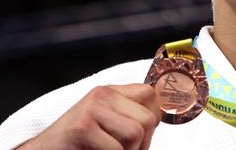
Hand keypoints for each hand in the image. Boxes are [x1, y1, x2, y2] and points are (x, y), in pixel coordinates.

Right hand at [18, 84, 160, 149]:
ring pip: (135, 133)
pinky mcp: (82, 127)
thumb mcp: (105, 124)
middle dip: (142, 143)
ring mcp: (91, 109)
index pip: (150, 95)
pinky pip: (116, 149)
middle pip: (147, 118)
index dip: (153, 120)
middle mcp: (102, 95)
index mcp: (110, 92)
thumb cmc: (77, 144)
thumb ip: (128, 117)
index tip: (142, 138)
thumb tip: (158, 120)